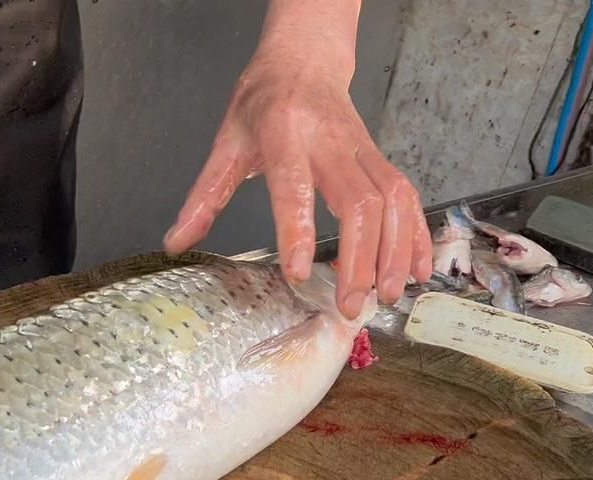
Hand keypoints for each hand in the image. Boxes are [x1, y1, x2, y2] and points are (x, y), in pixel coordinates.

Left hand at [162, 3, 431, 318]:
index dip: (299, 230)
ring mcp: (362, 149)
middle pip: (358, 201)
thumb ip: (204, 196)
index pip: (294, 186)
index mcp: (284, 134)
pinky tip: (416, 269)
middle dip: (359, 258)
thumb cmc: (262, 103)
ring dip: (394, 252)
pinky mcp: (380, 158)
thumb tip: (176, 242)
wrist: (303, 60)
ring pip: (392, 200)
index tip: (300, 273)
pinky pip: (408, 196)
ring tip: (385, 296)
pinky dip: (415, 234)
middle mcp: (331, 142)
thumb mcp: (225, 142)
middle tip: (351, 305)